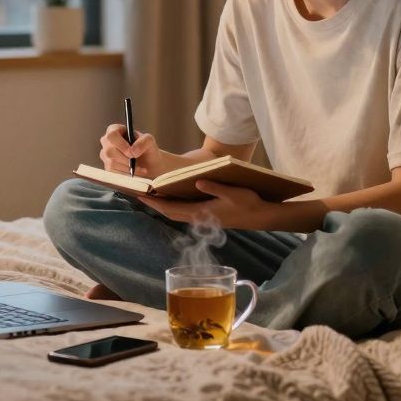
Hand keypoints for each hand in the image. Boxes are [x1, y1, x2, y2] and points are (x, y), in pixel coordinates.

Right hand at [99, 124, 164, 178]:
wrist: (149, 165)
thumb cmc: (147, 150)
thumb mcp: (149, 141)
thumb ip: (144, 142)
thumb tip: (133, 151)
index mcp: (115, 130)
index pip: (111, 135)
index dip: (121, 145)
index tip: (131, 153)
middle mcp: (107, 142)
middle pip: (109, 151)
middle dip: (125, 159)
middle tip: (136, 162)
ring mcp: (106, 155)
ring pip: (111, 163)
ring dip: (128, 167)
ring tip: (139, 167)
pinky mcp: (107, 168)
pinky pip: (113, 172)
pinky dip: (126, 174)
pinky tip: (134, 172)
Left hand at [136, 180, 278, 230]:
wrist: (262, 217)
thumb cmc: (249, 203)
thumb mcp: (233, 192)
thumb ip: (215, 188)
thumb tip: (198, 182)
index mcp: (202, 213)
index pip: (172, 209)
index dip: (155, 203)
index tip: (142, 196)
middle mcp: (199, 218)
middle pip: (170, 212)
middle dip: (154, 204)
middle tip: (139, 193)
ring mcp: (203, 218)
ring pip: (176, 213)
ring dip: (163, 205)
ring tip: (150, 193)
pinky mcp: (208, 216)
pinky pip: (185, 211)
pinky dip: (174, 205)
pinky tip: (171, 196)